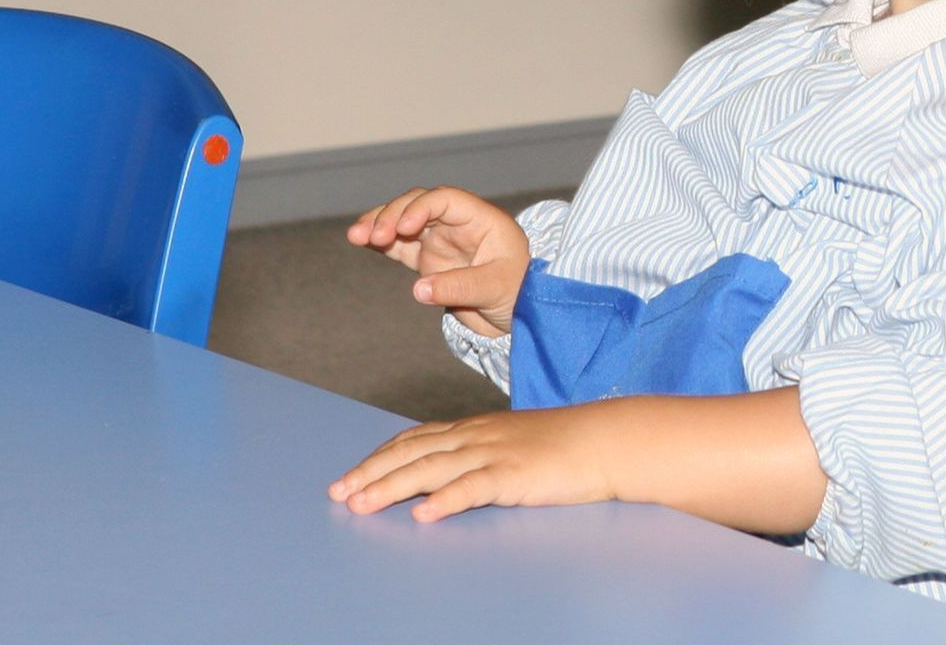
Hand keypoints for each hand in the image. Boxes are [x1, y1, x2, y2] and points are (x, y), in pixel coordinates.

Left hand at [328, 404, 621, 522]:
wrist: (606, 439)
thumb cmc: (564, 446)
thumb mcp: (512, 445)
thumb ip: (480, 456)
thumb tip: (450, 478)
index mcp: (474, 429)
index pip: (415, 439)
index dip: (380, 457)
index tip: (351, 475)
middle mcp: (476, 436)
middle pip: (412, 452)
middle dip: (371, 473)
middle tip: (339, 493)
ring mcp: (494, 453)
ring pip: (431, 469)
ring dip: (392, 487)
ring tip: (362, 504)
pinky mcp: (514, 474)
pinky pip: (473, 488)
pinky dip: (445, 501)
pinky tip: (424, 515)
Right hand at [346, 186, 529, 336]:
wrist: (520, 314)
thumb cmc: (519, 293)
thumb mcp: (496, 289)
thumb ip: (460, 287)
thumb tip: (419, 290)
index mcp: (480, 219)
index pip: (445, 199)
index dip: (421, 207)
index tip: (404, 228)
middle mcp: (457, 224)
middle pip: (418, 205)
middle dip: (393, 215)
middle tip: (375, 235)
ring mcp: (440, 241)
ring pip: (403, 222)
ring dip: (379, 224)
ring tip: (356, 235)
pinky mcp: (427, 261)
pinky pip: (399, 246)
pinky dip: (380, 242)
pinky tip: (359, 240)